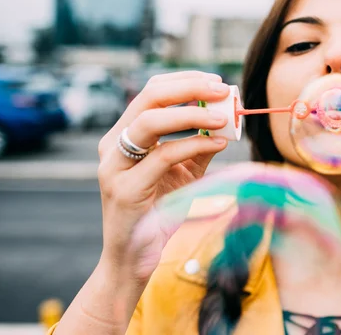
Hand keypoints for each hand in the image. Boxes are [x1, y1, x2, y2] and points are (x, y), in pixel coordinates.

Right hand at [96, 71, 230, 280]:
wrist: (134, 259)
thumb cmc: (158, 212)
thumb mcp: (184, 173)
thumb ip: (200, 146)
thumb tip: (228, 121)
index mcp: (123, 136)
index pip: (151, 92)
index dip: (184, 81)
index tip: (216, 80)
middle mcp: (112, 146)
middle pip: (148, 98)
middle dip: (188, 88)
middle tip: (222, 89)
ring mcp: (114, 167)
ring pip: (150, 123)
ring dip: (192, 114)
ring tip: (223, 117)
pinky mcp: (125, 189)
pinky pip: (163, 157)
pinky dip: (194, 145)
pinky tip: (219, 143)